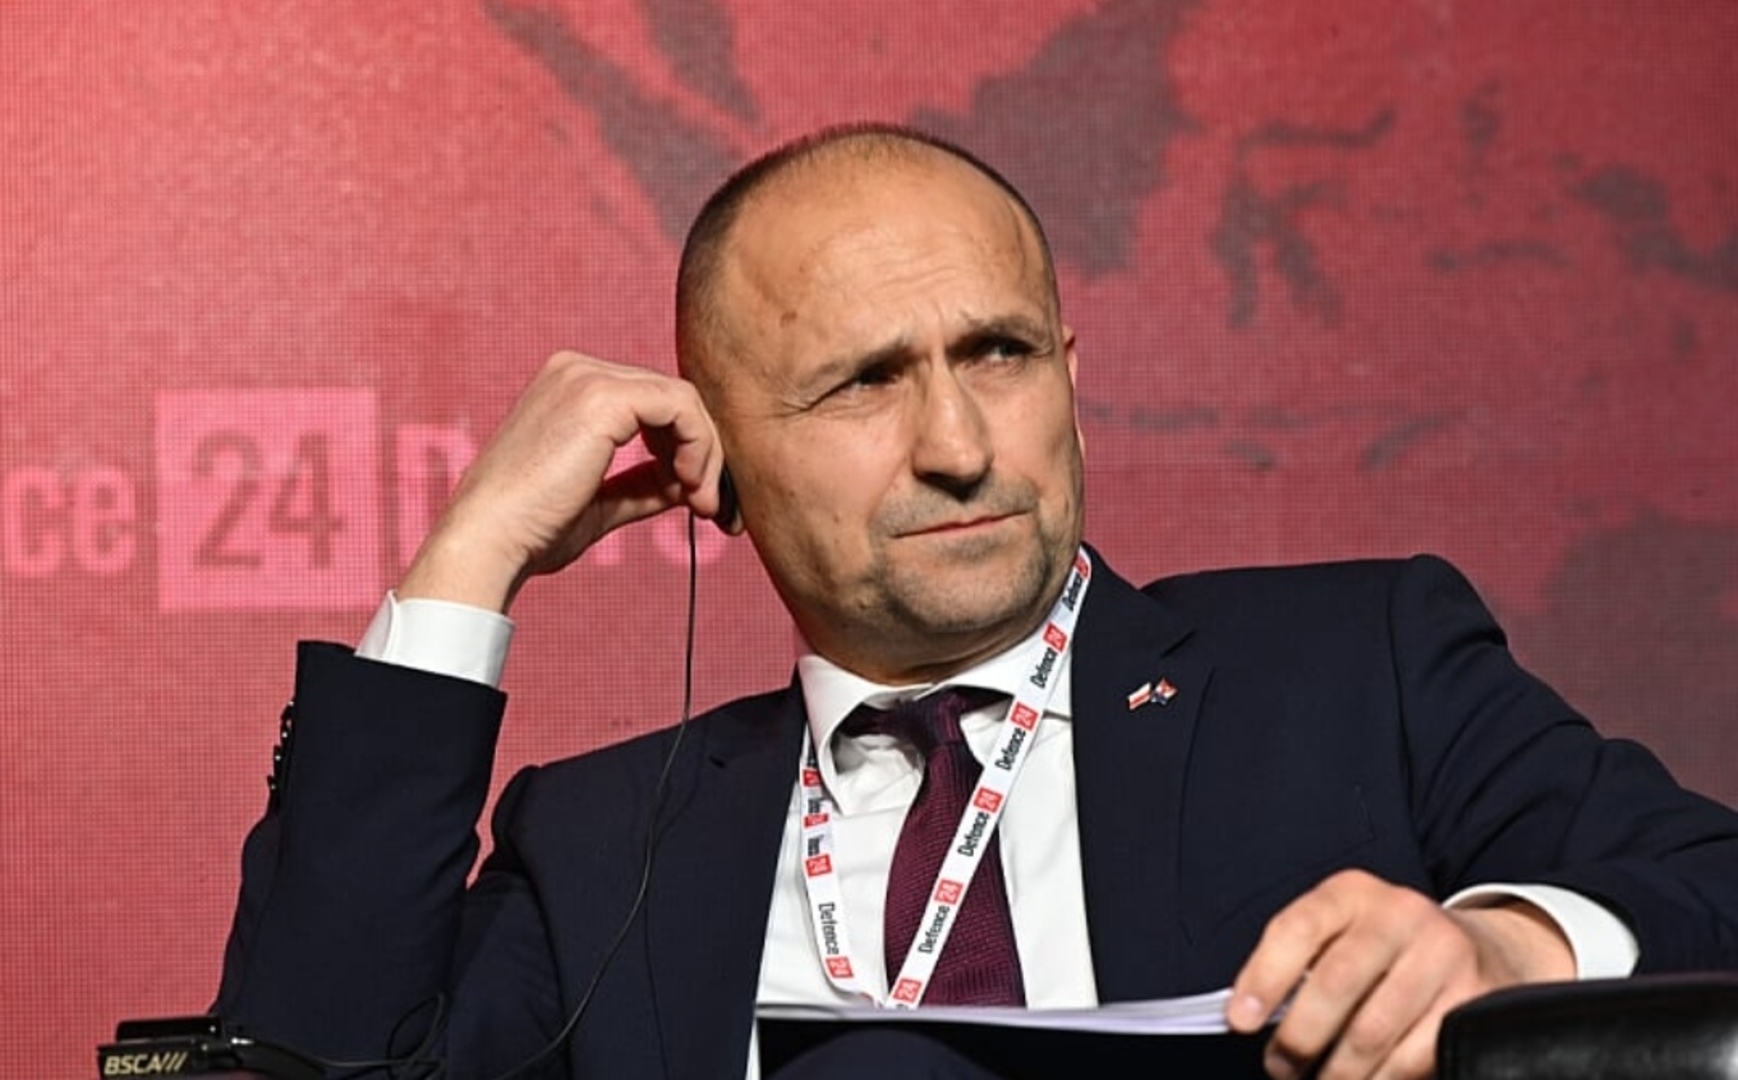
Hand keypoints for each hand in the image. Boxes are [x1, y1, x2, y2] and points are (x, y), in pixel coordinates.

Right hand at [398, 351, 733, 611]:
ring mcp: (587, 377)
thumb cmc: (531, 530)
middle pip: (673, 398)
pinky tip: (690, 488)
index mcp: (569, 386)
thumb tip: (688, 482)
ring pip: (684, 400)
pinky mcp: (603, 397)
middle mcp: (577, 369)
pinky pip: (682, 407)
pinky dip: (700, 448)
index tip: (700, 501)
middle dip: (705, 454)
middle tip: (714, 508)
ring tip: (703, 505)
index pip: (653, 403)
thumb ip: (643, 484)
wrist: (489, 541)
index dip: (687, 450)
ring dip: (706, 456)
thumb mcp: (598, 501)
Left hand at [1227, 869, 1575, 1079]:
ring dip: (1337, 1070)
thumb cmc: (1383, 950)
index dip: (1263, 978)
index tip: (1240, 1021)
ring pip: (1372, 1030)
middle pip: (1335, 983)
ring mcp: (1442, 955)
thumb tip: (1251, 1016)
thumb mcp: (1340, 933)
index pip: (1297, 929)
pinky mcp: (1473, 1000)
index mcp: (1352, 893)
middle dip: (1298, 1038)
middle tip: (1280, 1067)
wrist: (1478, 950)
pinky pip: (1413, 1057)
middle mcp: (1400, 914)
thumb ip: (1298, 963)